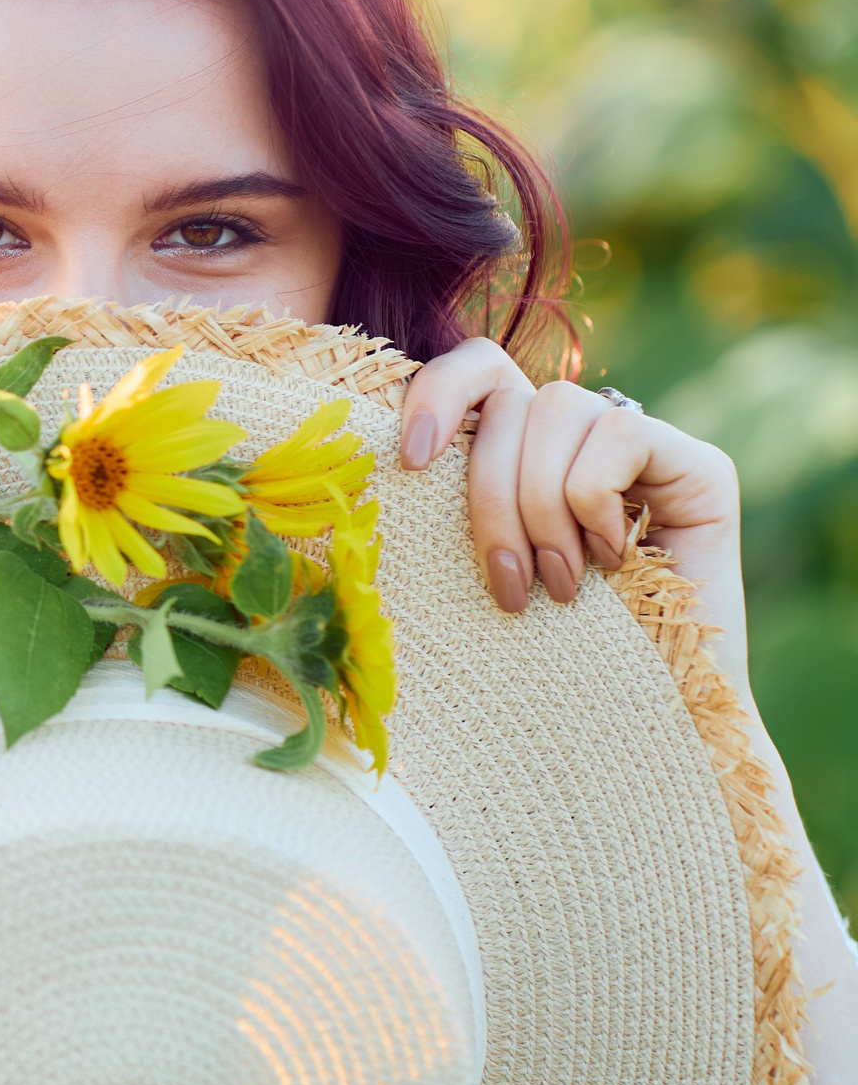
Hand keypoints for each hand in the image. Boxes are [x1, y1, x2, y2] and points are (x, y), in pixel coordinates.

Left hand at [398, 338, 745, 659]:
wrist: (650, 718)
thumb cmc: (546, 654)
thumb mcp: (478, 565)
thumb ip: (449, 505)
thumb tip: (384, 461)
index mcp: (523, 448)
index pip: (480, 366)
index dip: (437, 392)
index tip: (410, 463)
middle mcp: (583, 435)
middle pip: (510, 400)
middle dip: (489, 495)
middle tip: (506, 585)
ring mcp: (647, 446)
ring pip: (557, 410)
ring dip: (541, 506)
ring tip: (558, 584)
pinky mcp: (700, 466)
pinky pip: (620, 435)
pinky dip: (594, 501)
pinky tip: (611, 561)